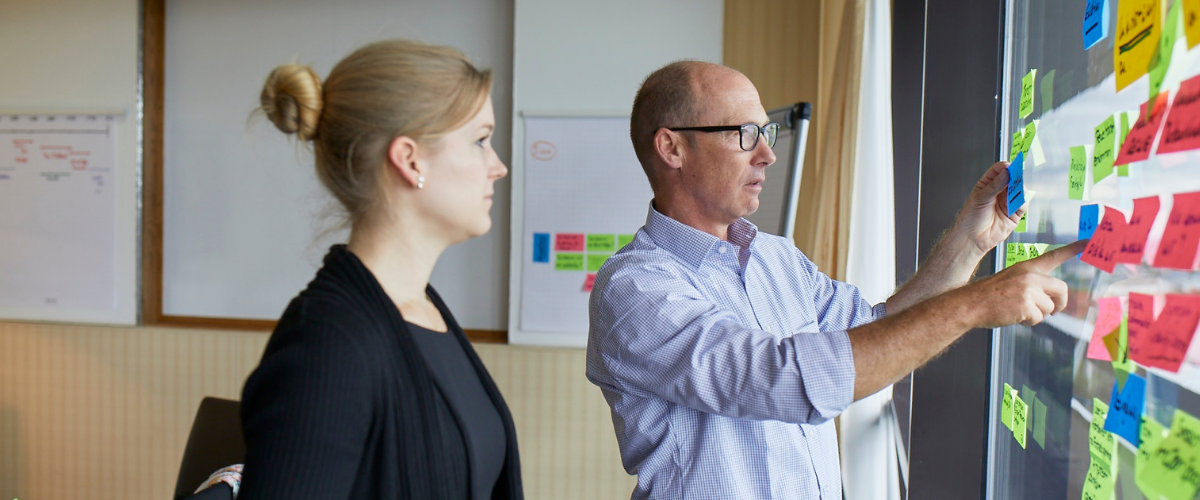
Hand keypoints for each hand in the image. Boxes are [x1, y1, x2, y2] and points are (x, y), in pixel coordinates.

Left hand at [952, 161, 1027, 254]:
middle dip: (1015, 177)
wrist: (972, 239)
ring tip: (1016, 191)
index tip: (1008, 166)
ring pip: (1019, 191)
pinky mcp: (1014, 214)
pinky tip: (1017, 203)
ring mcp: (1007, 203)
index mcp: (987, 185)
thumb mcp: (980, 198)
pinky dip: (1022, 202)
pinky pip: (1022, 205)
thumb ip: (994, 186)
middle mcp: (998, 193)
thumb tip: (1006, 173)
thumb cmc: (970, 219)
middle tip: (1016, 177)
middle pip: (1011, 180)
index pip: (998, 171)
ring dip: (1019, 190)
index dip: (1004, 167)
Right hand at [955, 240, 1085, 327]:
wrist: (971, 304)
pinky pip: (1038, 318)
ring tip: (1020, 311)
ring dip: (1038, 314)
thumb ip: (1032, 284)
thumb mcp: (1011, 280)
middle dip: (1059, 303)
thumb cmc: (989, 295)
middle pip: (1061, 289)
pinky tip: (1015, 316)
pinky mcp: (1026, 305)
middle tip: (1054, 310)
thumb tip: (1051, 300)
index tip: (1088, 242)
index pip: (1054, 256)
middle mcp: (1030, 276)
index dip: (1073, 249)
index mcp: (1027, 267)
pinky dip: (1028, 322)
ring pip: (1050, 308)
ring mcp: (1028, 290)